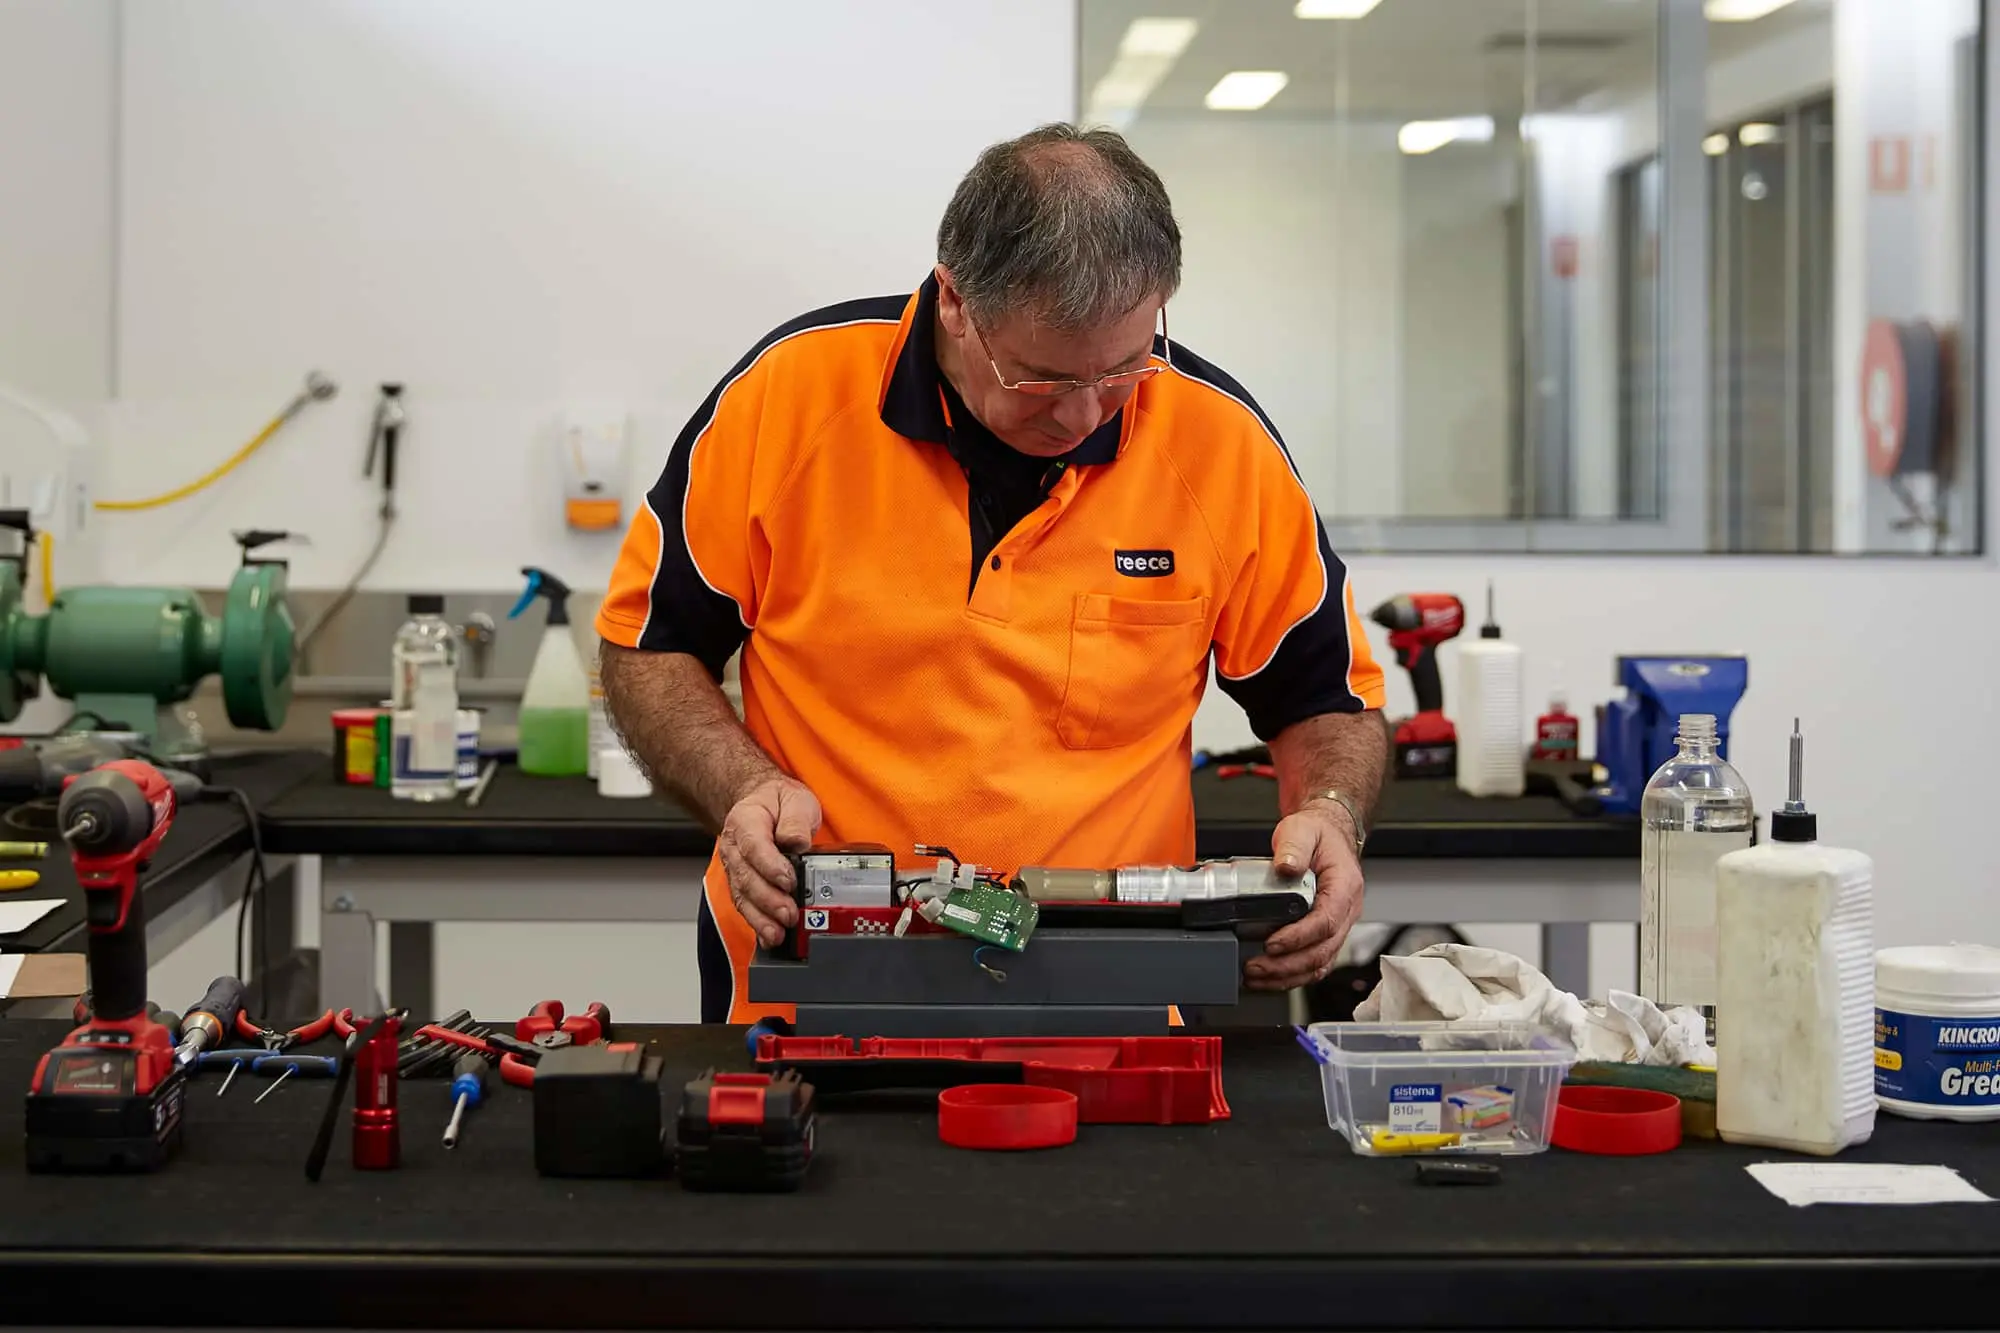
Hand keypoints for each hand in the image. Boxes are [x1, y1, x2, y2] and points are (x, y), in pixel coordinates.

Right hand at [716, 776, 822, 947]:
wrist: (761, 804)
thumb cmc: (777, 803)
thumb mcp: (794, 799)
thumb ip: (796, 821)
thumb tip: (797, 844)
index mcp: (745, 821)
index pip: (754, 846)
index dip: (770, 867)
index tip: (788, 881)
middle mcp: (734, 848)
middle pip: (746, 877)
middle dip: (768, 900)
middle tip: (788, 913)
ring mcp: (734, 868)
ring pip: (743, 896)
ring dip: (761, 917)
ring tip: (778, 933)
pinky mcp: (741, 884)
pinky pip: (745, 906)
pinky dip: (757, 923)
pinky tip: (769, 936)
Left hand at [1244, 799, 1363, 992]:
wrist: (1328, 836)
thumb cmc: (1319, 836)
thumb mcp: (1302, 830)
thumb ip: (1294, 847)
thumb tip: (1286, 867)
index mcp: (1344, 887)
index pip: (1327, 921)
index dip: (1299, 938)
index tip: (1272, 944)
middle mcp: (1346, 911)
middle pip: (1323, 951)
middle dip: (1288, 965)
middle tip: (1256, 966)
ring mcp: (1338, 925)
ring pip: (1319, 963)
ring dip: (1288, 976)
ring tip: (1257, 977)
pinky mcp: (1325, 934)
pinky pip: (1314, 962)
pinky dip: (1292, 975)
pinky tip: (1269, 977)